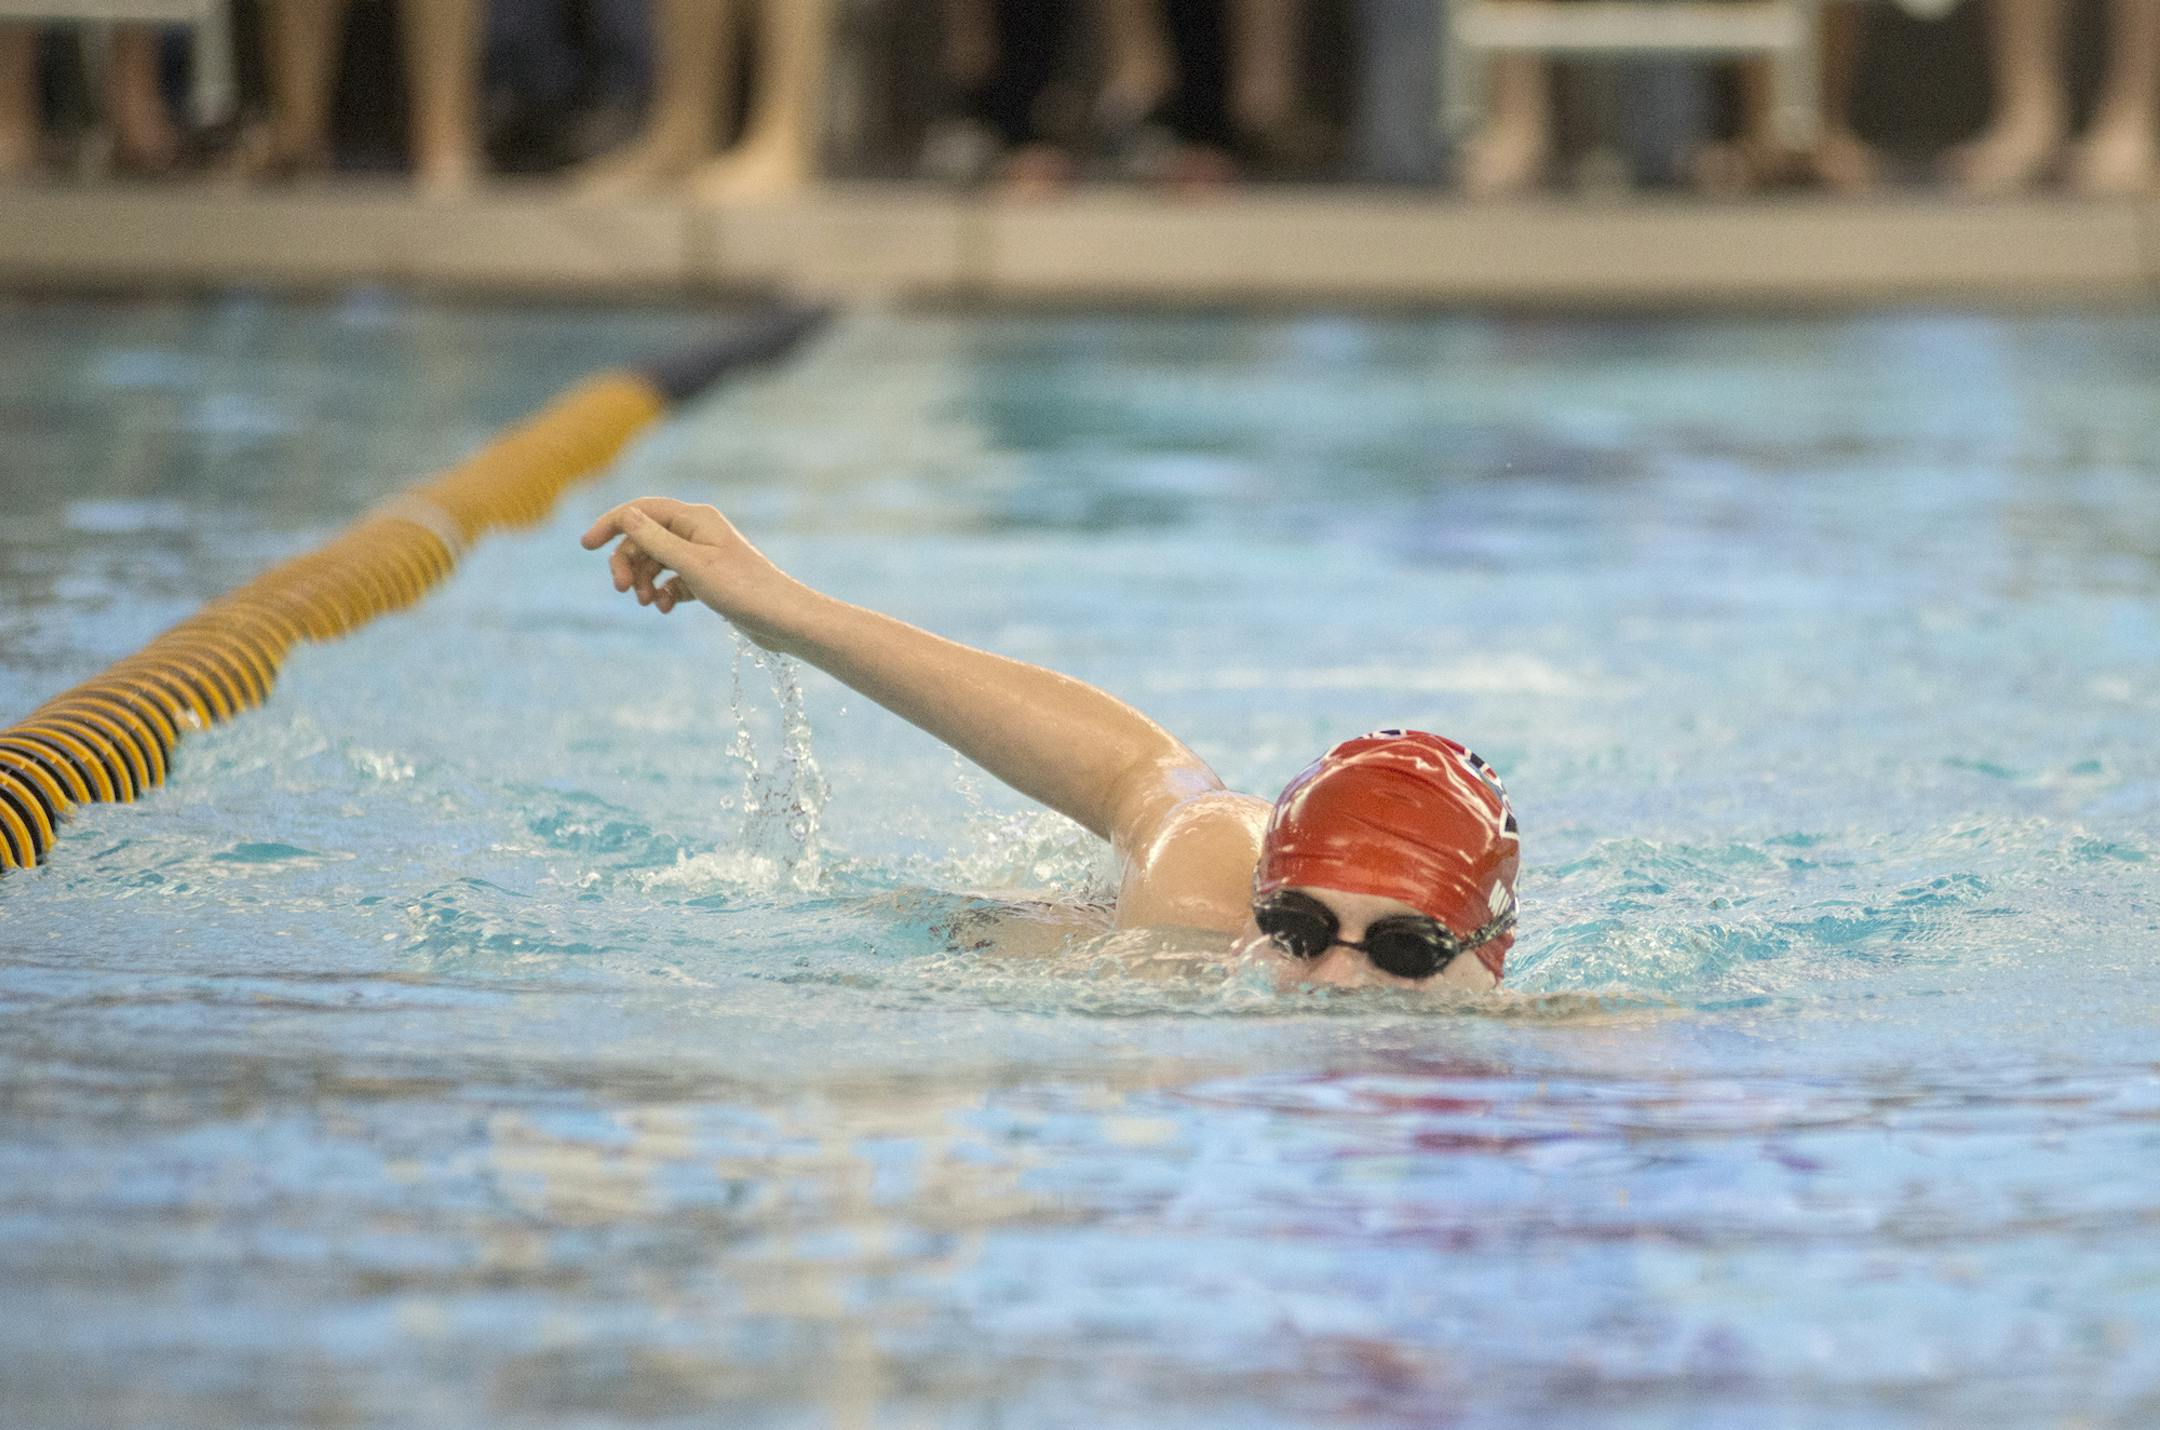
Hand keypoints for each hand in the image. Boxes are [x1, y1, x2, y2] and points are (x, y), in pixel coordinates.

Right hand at [579, 497, 797, 647]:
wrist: (781, 618)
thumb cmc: (741, 589)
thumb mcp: (691, 564)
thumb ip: (655, 539)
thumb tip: (626, 514)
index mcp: (695, 518)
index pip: (641, 510)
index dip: (611, 524)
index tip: (586, 546)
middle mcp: (698, 531)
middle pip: (645, 537)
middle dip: (628, 561)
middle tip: (622, 590)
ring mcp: (703, 555)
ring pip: (656, 560)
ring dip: (643, 580)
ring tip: (647, 603)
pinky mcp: (708, 579)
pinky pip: (672, 580)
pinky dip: (662, 592)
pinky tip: (664, 607)